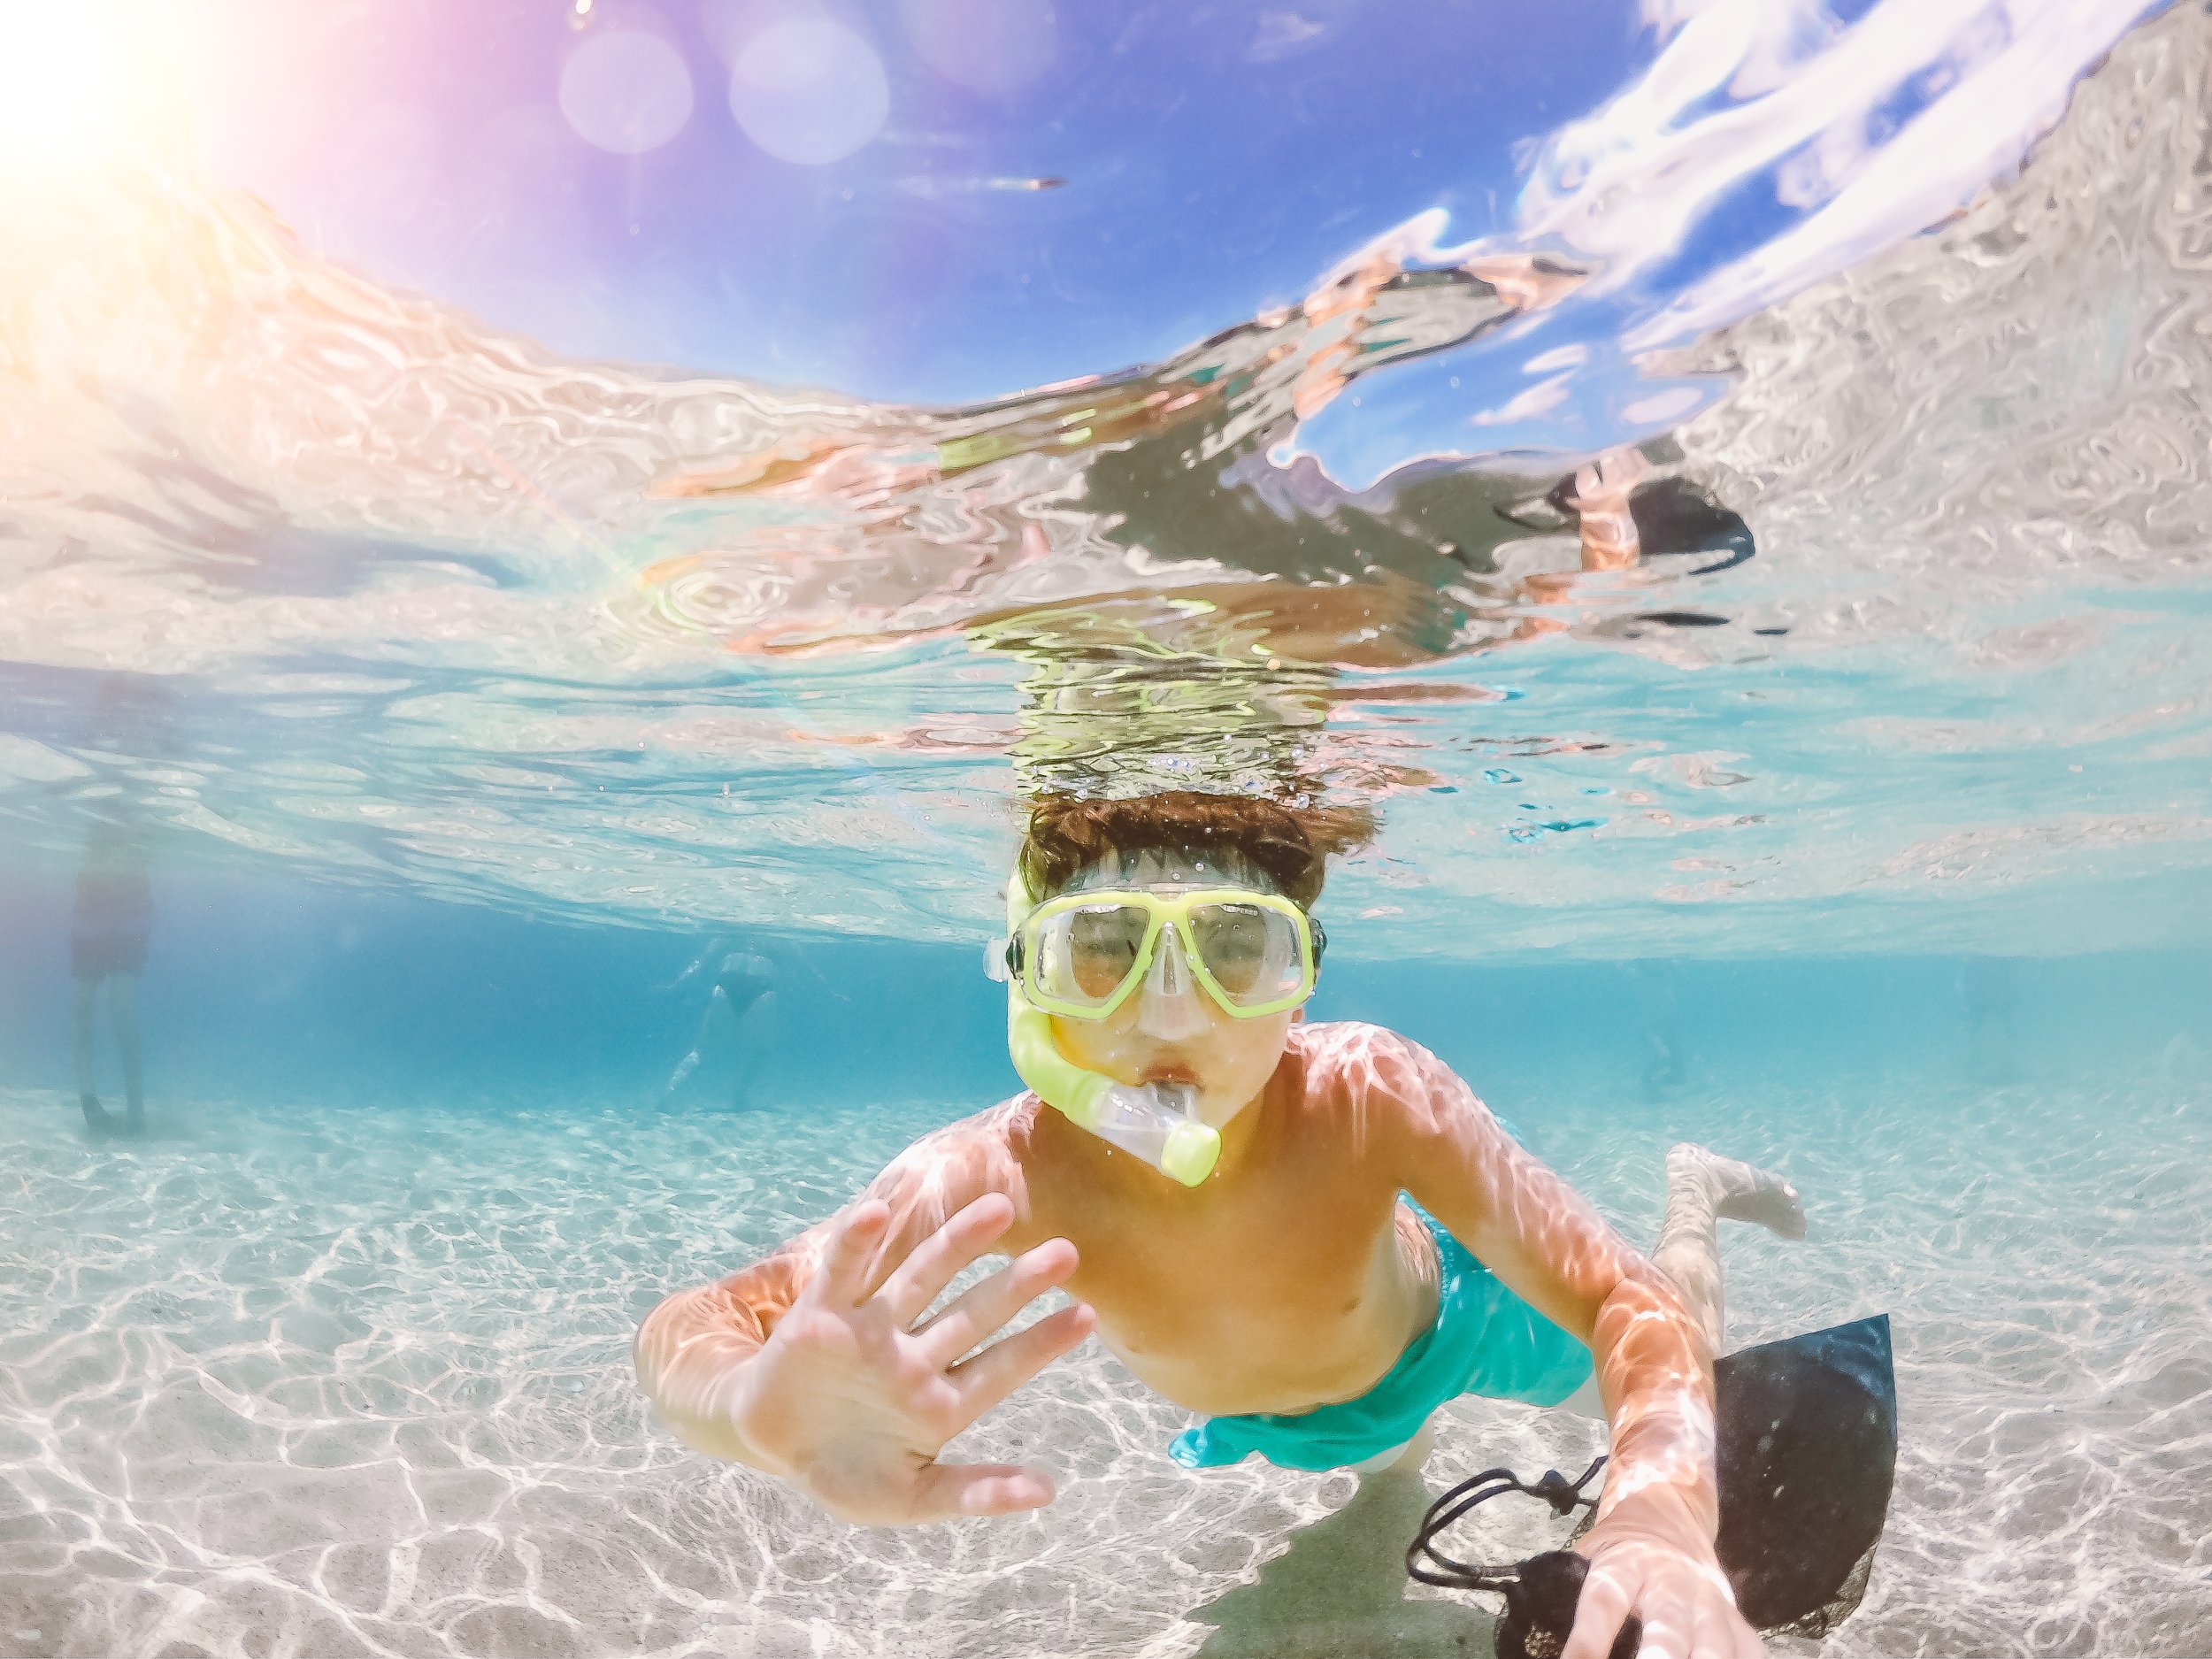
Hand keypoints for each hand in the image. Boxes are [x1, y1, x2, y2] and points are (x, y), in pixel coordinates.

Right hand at [730, 1193, 1094, 1525]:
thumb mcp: (909, 1497)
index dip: (1041, 1343)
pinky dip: (855, 1241)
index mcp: (939, 1401)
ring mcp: (870, 1329)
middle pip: (972, 1314)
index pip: (1000, 1368)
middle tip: (1066, 1252)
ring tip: (998, 1208)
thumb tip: (1049, 1492)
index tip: (1086, 1315)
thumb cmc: (845, 1472)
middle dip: (1016, 1285)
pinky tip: (877, 1210)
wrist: (771, 1446)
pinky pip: (842, 1271)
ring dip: (956, 1243)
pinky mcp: (821, 1313)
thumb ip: (974, 1492)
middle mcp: (913, 1354)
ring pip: (919, 1277)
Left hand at [1564, 1489, 1762, 1658]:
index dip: (1588, 1639)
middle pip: (1668, 1624)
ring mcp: (1708, 1599)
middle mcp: (1670, 1581)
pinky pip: (1748, 1647)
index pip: (1603, 1602)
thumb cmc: (1620, 1550)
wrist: (1669, 1515)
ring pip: (1715, 1639)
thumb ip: (1574, 1587)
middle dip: (1662, 1656)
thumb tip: (1545, 1629)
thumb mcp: (1590, 1555)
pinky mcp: (1735, 1617)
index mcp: (1625, 1564)